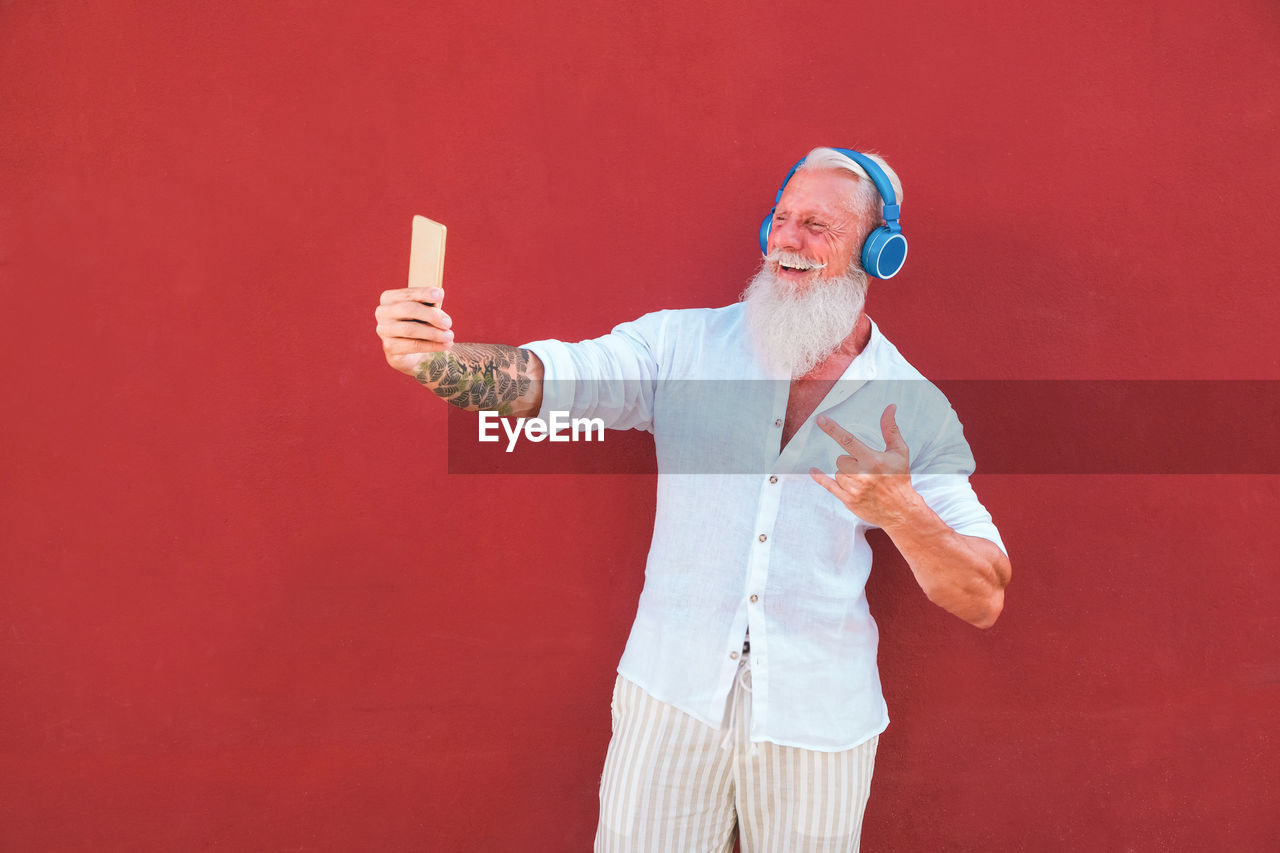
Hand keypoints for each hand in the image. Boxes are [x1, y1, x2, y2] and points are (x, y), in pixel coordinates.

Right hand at [374, 286, 454, 374]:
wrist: (411, 350)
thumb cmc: (419, 322)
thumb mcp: (425, 310)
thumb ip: (430, 303)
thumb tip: (439, 295)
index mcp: (389, 298)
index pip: (407, 293)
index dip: (423, 293)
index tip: (440, 294)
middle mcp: (382, 313)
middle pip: (408, 310)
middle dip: (431, 315)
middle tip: (448, 323)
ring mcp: (383, 331)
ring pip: (410, 330)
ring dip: (434, 333)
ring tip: (450, 336)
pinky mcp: (389, 347)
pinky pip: (413, 346)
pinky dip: (432, 345)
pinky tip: (445, 345)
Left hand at [809, 404, 919, 527]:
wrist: (900, 510)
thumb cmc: (899, 477)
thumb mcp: (899, 452)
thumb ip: (890, 429)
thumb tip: (890, 407)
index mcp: (873, 460)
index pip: (848, 440)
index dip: (833, 429)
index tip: (821, 419)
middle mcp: (862, 475)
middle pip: (841, 459)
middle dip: (850, 462)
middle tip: (865, 469)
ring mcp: (854, 489)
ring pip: (837, 472)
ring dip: (846, 473)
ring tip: (863, 480)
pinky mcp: (848, 500)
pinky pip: (828, 485)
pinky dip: (820, 478)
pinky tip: (813, 471)